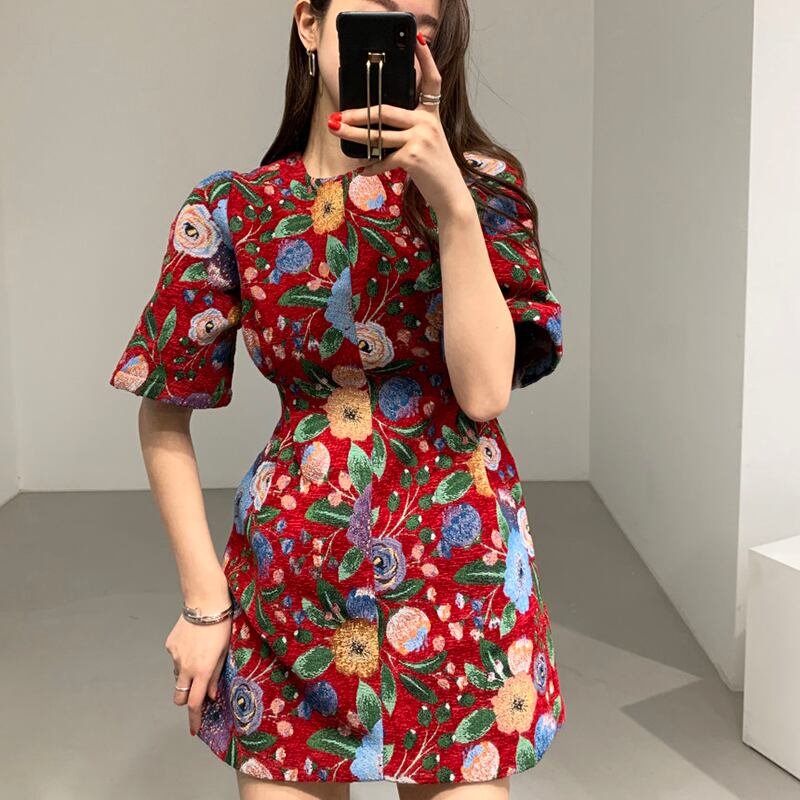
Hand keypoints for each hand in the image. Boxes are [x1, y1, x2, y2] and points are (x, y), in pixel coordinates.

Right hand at [165, 613, 231, 735]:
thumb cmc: (221, 627)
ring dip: (186, 675)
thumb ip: (215, 676)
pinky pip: (176, 659)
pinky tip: (193, 644)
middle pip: (179, 697)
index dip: (194, 719)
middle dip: (186, 699)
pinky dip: (183, 658)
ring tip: (199, 657)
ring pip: (178, 676)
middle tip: (197, 691)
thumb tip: (211, 695)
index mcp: (202, 670)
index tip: (194, 730)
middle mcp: (186, 667)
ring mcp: (175, 657)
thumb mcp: (224, 653)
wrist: (205, 603)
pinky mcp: (170, 646)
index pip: (194, 704)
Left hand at [327, 35, 469, 215]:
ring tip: (336, 131)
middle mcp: (426, 122)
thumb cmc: (434, 170)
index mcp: (431, 115)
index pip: (432, 80)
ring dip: (353, 134)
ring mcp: (420, 138)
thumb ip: (409, 130)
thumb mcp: (427, 142)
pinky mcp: (413, 157)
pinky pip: (383, 158)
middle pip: (385, 110)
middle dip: (358, 113)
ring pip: (377, 134)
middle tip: (338, 115)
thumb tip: (376, 127)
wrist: (450, 194)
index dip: (425, 58)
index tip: (417, 39)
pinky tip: (364, 170)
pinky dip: (371, 166)